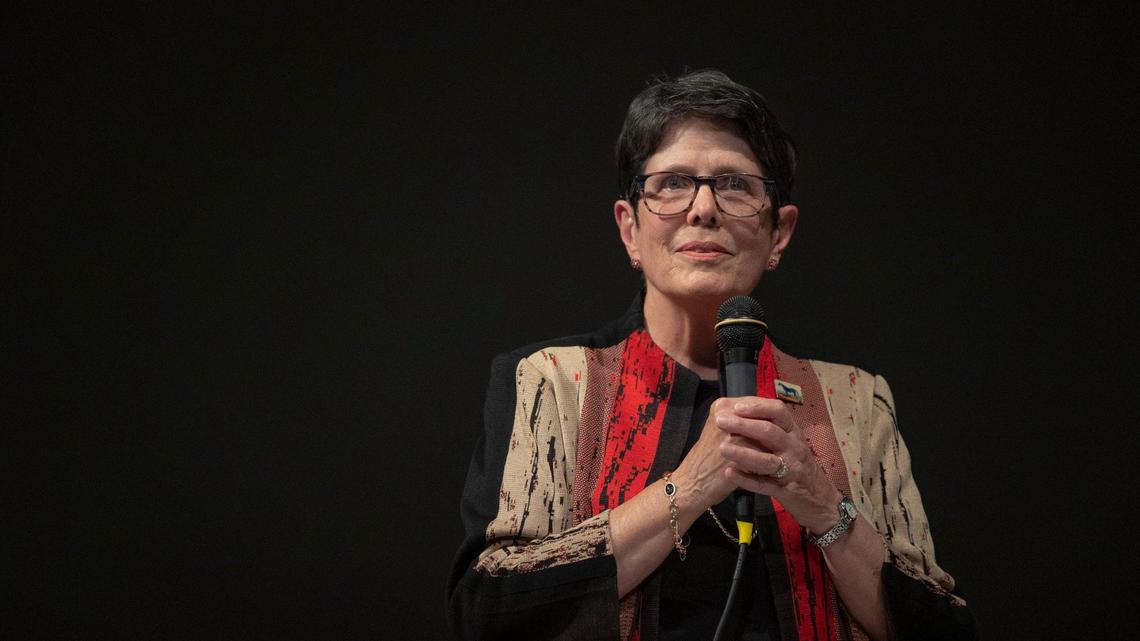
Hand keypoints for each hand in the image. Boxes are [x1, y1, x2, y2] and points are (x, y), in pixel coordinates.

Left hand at [715, 397, 842, 534]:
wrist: (820, 499)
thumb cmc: (797, 464)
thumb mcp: (790, 442)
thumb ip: (770, 428)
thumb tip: (740, 410)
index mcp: (793, 432)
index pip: (779, 411)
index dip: (757, 408)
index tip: (736, 407)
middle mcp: (794, 448)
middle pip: (769, 432)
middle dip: (743, 425)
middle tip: (720, 422)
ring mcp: (792, 470)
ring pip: (767, 460)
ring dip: (743, 453)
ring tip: (722, 448)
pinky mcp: (786, 491)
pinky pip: (765, 485)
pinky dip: (747, 479)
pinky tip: (730, 473)